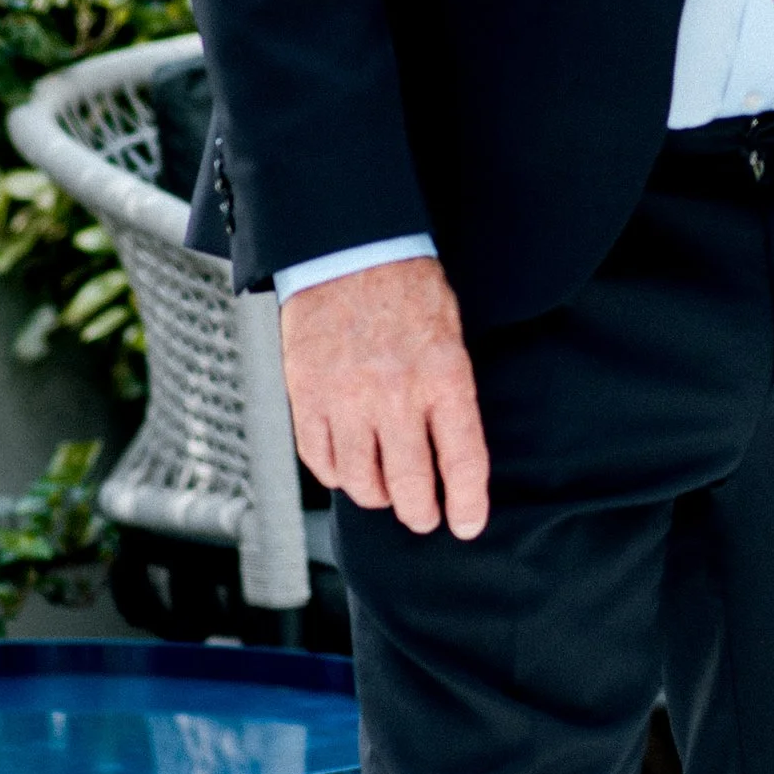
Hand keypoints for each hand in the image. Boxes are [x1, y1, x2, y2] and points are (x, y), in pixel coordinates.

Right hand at [280, 255, 490, 539]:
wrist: (346, 249)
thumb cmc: (407, 288)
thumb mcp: (451, 334)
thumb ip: (450, 393)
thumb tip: (450, 452)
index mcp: (443, 377)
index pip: (462, 462)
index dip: (466, 504)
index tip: (465, 525)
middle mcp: (395, 395)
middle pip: (409, 485)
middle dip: (421, 513)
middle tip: (425, 518)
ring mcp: (346, 399)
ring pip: (362, 481)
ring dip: (378, 498)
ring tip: (387, 494)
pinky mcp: (307, 396)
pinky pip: (320, 459)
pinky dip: (337, 474)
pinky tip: (349, 470)